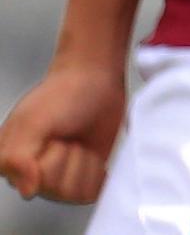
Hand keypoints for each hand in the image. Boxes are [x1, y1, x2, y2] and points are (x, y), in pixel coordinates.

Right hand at [0, 58, 125, 203]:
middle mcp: (32, 175)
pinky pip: (91, 193)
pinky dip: (96, 170)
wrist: (96, 80)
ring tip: (77, 142)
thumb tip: (27, 190)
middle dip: (67, 157)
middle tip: (65, 136)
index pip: (31, 184)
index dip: (48, 158)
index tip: (49, 138)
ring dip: (83, 162)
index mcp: (10, 163)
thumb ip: (19, 157)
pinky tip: (90, 152)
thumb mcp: (33, 121)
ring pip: (73, 193)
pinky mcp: (83, 179)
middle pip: (54, 190)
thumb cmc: (63, 95)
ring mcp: (59, 179)